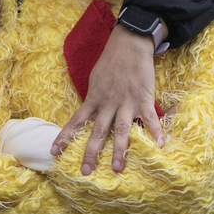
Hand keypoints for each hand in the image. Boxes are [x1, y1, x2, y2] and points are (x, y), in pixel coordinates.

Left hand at [50, 23, 162, 174]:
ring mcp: (126, 102)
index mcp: (94, 98)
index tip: (54, 152)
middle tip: (85, 171)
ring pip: (121, 129)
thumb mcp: (96, 79)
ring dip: (119, 150)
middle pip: (98, 131)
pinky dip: (155, 132)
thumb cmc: (111, 61)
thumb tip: (89, 113)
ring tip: (117, 168)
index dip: (65, 137)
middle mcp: (108, 103)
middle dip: (90, 152)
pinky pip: (149, 119)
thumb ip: (94, 98)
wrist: (129, 43)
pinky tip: (159, 146)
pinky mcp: (143, 98)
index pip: (76, 121)